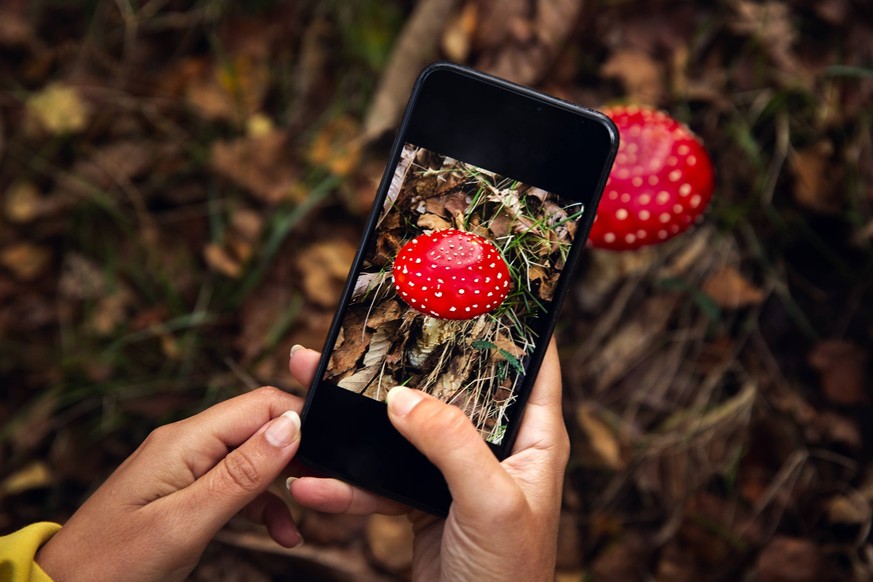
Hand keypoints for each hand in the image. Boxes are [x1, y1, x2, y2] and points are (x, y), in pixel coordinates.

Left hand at [37, 387, 303, 581]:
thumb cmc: (114, 564)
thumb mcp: (186, 522)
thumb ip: (242, 474)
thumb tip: (292, 426)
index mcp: (185, 440)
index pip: (260, 405)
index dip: (301, 420)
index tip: (332, 451)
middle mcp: (187, 444)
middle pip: (260, 428)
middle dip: (296, 456)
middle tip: (323, 490)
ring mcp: (186, 467)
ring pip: (253, 459)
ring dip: (282, 488)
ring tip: (299, 523)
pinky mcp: (186, 491)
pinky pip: (236, 485)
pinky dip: (262, 505)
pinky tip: (279, 532)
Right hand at [288, 339, 569, 580]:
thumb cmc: (511, 576)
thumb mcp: (489, 502)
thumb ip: (450, 443)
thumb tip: (401, 398)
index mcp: (534, 436)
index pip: (531, 361)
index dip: (511, 320)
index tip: (476, 281)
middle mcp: (496, 446)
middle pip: (448, 386)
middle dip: (404, 360)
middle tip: (362, 329)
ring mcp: (456, 471)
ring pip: (403, 428)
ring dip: (356, 417)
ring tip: (310, 389)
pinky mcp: (422, 498)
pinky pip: (380, 477)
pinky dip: (347, 481)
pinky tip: (314, 482)